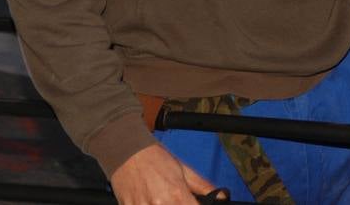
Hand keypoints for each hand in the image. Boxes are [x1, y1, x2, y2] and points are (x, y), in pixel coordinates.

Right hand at [109, 144, 223, 204]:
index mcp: (177, 195)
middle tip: (178, 200)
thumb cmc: (154, 158)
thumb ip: (204, 186)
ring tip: (162, 199)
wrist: (125, 150)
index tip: (194, 204)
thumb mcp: (183, 170)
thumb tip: (223, 197)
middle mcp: (160, 204)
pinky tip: (150, 201)